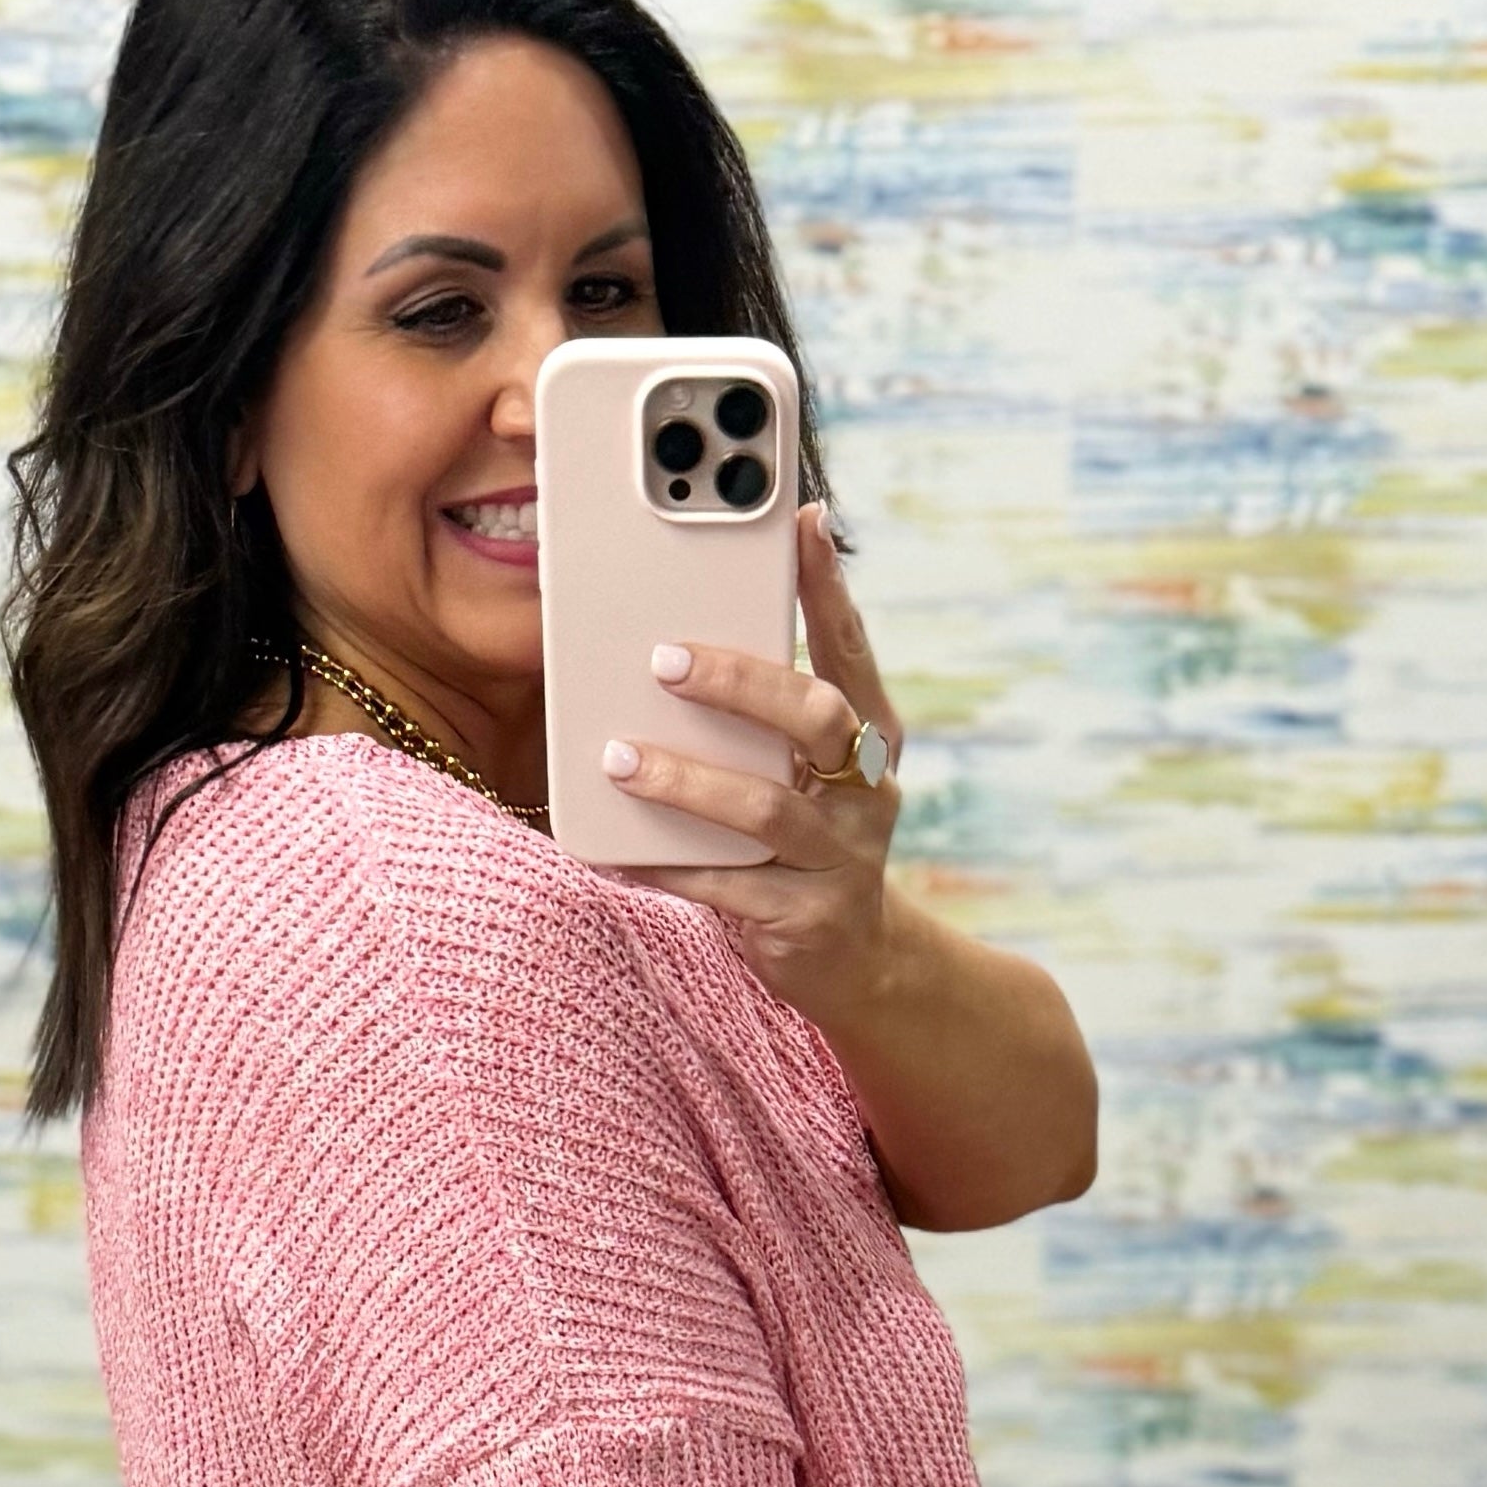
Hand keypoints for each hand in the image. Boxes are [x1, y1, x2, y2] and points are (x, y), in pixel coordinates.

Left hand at [602, 504, 905, 1023]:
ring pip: (765, 806)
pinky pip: (725, 888)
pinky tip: (614, 853)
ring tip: (619, 760)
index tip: (800, 523)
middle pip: (816, 718)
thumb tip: (678, 636)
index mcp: (871, 737)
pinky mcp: (805, 920)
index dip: (829, 589)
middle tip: (665, 659)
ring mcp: (842, 858)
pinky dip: (665, 865)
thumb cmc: (806, 842)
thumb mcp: (802, 773)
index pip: (851, 651)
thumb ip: (765, 717)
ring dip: (687, 780)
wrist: (855, 963)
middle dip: (741, 682)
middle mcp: (868, 791)